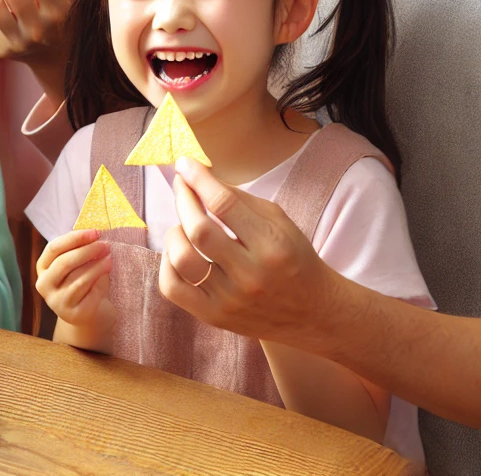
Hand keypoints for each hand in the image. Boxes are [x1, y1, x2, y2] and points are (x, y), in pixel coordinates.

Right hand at [35, 229, 116, 336]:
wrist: (87, 313)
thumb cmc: (82, 280)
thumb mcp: (76, 264)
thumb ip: (79, 249)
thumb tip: (95, 232)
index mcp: (42, 267)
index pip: (54, 248)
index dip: (75, 238)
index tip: (95, 232)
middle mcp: (44, 285)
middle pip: (64, 262)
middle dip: (87, 251)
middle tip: (106, 245)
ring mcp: (57, 301)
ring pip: (78, 278)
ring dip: (97, 266)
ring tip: (110, 258)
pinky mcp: (73, 313)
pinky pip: (89, 293)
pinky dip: (100, 281)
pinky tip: (108, 274)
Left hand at [158, 157, 338, 341]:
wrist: (313, 312)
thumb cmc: (293, 258)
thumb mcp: (278, 221)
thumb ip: (238, 199)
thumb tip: (197, 177)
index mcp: (272, 244)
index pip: (224, 204)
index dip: (198, 179)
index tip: (184, 164)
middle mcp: (251, 274)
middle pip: (199, 230)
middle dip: (183, 199)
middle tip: (181, 186)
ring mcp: (230, 300)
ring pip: (182, 258)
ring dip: (175, 232)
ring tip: (184, 225)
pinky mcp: (214, 317)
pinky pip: (172, 288)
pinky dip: (166, 264)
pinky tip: (178, 252)